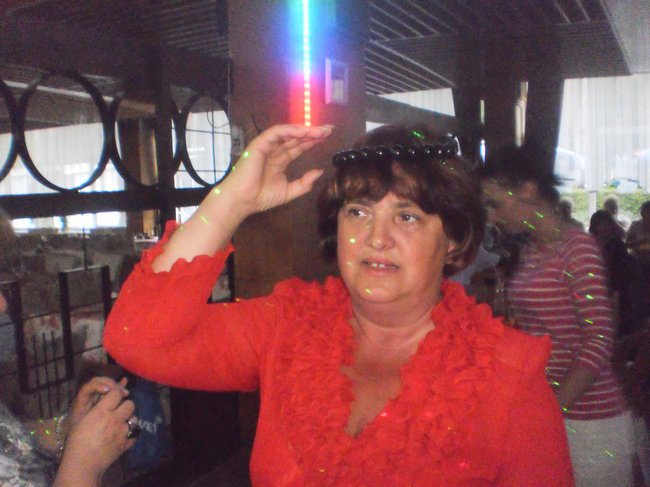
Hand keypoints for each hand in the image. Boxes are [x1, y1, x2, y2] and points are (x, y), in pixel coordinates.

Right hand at [55, 382, 135, 485]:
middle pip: (130, 403)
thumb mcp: (80, 418)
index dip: (116, 392)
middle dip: (124, 405)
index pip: (117, 392)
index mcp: (102, 411)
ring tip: (119, 424)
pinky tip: (122, 435)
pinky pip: (135, 432)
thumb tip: (107, 389)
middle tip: (116, 411)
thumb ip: (95, 403)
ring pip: (134, 417)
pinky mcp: (127, 443)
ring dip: (128, 419)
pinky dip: (130, 432)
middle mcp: (115, 419)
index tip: (113, 396)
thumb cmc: (76, 440)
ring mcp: (123, 432)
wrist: (82, 464)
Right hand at [218, 124, 332, 215]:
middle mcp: (275, 151)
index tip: (328, 137)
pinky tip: (303, 132)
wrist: (243, 201)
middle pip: (296, 137)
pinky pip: (276, 133)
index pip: (299, 146)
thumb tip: (320, 172)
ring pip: (288, 133)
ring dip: (304, 130)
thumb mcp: (289, 192)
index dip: (313, 140)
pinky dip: (290, 130)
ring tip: (320, 131)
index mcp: (281, 160)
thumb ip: (304, 183)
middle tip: (329, 129)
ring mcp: (267, 146)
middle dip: (313, 132)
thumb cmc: (261, 197)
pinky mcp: (260, 144)